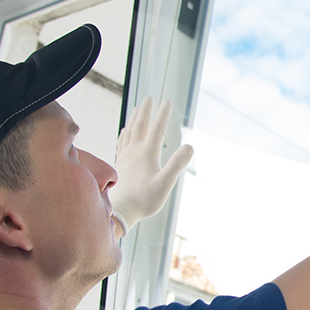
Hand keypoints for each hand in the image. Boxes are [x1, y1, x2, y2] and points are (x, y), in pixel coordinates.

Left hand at [110, 96, 193, 235]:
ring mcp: (125, 157)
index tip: (167, 101)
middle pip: (140, 125)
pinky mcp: (120, 165)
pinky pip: (122, 143)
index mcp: (147, 153)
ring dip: (135, 119)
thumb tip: (190, 146)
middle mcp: (134, 152)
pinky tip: (125, 131)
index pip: (157, 128)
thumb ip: (177, 164)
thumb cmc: (144, 200)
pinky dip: (125, 133)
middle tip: (150, 98)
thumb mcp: (165, 183)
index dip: (163, 114)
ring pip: (129, 132)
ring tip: (138, 109)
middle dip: (146, 111)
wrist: (120, 211)